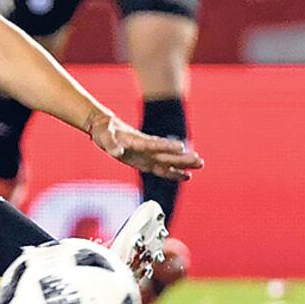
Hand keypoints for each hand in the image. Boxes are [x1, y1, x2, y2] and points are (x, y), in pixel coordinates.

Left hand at [86, 110, 202, 180]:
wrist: (105, 127)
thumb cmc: (104, 130)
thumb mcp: (104, 135)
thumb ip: (110, 144)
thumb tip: (117, 152)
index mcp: (137, 140)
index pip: (154, 144)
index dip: (167, 146)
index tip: (181, 147)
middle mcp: (146, 148)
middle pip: (167, 154)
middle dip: (182, 158)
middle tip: (199, 160)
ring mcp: (147, 154)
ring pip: (168, 161)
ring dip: (183, 164)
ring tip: (200, 164)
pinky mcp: (145, 161)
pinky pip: (161, 168)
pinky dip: (174, 172)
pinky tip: (186, 176)